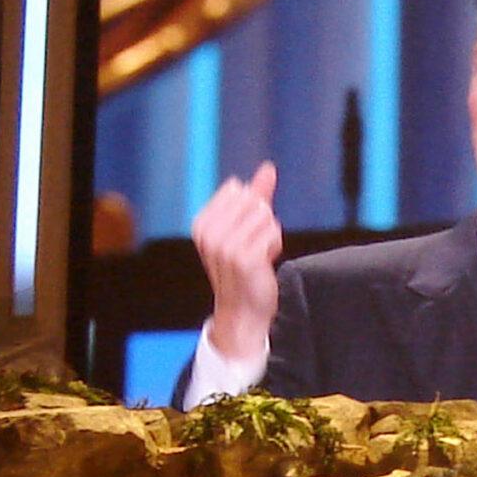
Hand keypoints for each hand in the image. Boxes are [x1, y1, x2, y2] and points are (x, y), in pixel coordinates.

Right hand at [191, 161, 283, 361]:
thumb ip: (257, 194)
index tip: (243, 234)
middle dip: (262, 222)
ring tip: (259, 254)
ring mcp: (225, 246)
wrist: (244, 309)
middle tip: (253, 246)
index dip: (250, 208)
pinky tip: (264, 262)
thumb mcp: (246, 226)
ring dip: (270, 235)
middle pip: (253, 201)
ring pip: (265, 216)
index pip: (238, 190)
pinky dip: (274, 246)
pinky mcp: (244, 258)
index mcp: (202, 223)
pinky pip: (273, 233)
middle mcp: (209, 233)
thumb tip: (268, 168)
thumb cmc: (246, 265)